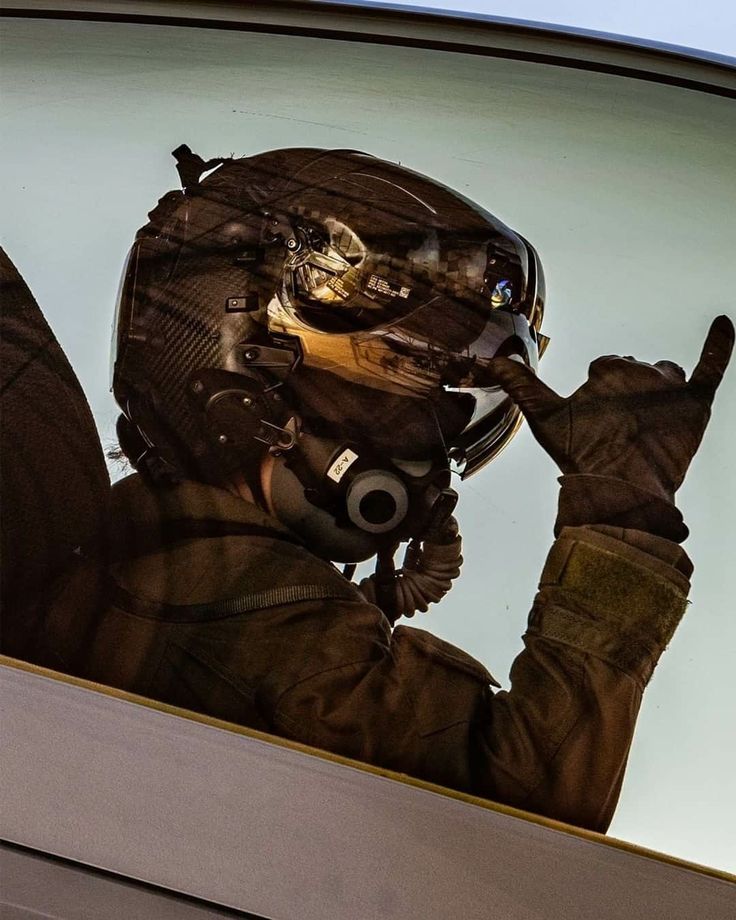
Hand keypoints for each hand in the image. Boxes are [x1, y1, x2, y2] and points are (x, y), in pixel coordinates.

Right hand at [488, 316, 733, 501]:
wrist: (623, 491)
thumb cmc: (582, 455)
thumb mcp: (545, 419)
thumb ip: (522, 385)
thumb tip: (494, 359)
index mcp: (608, 367)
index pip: (604, 369)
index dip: (597, 398)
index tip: (594, 424)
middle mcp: (642, 369)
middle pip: (634, 373)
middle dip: (625, 396)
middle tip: (616, 432)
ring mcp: (672, 385)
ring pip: (664, 375)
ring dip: (656, 388)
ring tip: (646, 420)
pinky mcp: (697, 403)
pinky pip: (712, 366)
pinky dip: (719, 344)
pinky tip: (724, 324)